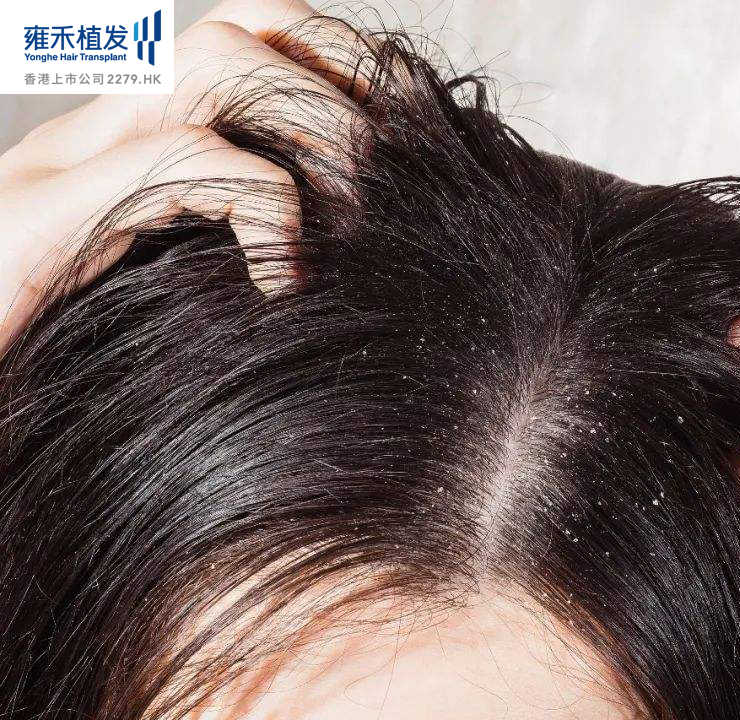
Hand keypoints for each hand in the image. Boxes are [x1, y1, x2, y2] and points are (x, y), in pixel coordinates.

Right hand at [0, 0, 364, 353]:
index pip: (247, 47)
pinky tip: (281, 279)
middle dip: (341, 79)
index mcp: (130, 148)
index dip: (336, 72)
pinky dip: (262, 208)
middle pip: (245, 27)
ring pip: (214, 62)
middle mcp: (98, 136)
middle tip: (387, 174)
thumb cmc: (65, 375)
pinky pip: (181, 156)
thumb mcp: (171, 300)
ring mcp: (64, 168)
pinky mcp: (43, 219)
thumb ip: (229, 256)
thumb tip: (336, 265)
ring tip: (347, 215)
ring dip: (312, 127)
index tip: (398, 144)